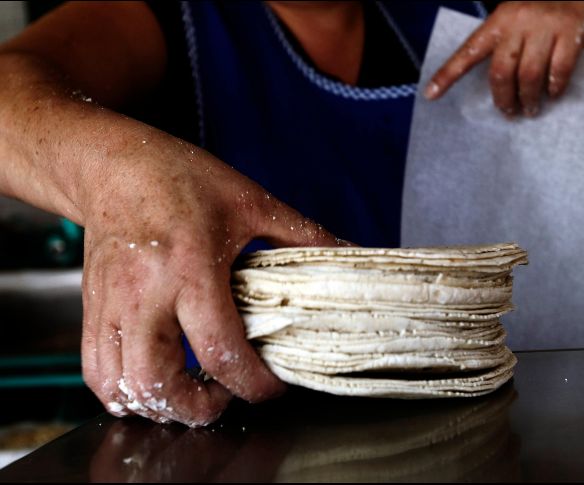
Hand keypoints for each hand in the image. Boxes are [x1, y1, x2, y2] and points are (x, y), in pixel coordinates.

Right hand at [80, 126, 343, 426]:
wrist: (113, 164)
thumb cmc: (180, 178)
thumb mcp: (251, 200)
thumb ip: (302, 234)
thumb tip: (350, 253)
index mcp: (190, 267)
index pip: (218, 348)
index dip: (251, 383)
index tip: (270, 388)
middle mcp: (145, 294)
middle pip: (157, 382)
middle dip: (199, 409)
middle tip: (226, 397)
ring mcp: (112, 305)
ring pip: (118, 386)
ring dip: (159, 406)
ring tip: (192, 394)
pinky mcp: (93, 308)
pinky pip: (94, 370)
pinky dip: (122, 393)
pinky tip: (153, 383)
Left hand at [424, 1, 583, 116]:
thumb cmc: (542, 7)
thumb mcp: (515, 17)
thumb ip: (502, 42)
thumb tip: (495, 84)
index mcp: (498, 19)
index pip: (468, 51)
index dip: (448, 74)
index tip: (430, 95)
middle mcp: (518, 21)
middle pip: (501, 72)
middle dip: (503, 99)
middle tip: (508, 112)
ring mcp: (545, 26)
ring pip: (529, 76)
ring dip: (528, 99)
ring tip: (530, 110)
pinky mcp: (571, 31)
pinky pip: (558, 70)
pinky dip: (554, 88)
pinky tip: (552, 94)